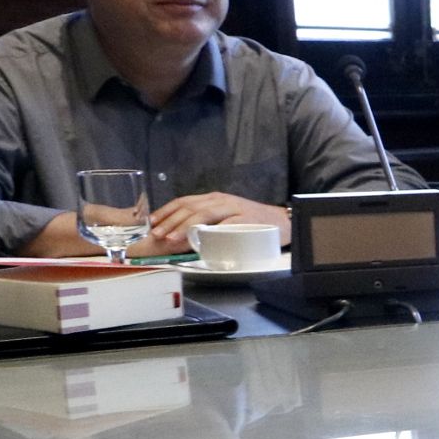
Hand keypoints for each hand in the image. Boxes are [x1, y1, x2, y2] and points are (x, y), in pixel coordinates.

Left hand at [145, 192, 291, 249]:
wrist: (286, 222)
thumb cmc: (255, 223)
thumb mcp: (228, 218)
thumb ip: (208, 222)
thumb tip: (181, 235)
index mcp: (215, 199)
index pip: (185, 201)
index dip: (166, 211)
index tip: (152, 223)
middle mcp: (222, 200)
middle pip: (190, 207)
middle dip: (170, 221)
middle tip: (157, 235)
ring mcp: (235, 209)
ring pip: (203, 214)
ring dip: (183, 227)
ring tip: (171, 239)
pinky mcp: (247, 220)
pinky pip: (224, 225)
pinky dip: (208, 232)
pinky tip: (198, 239)